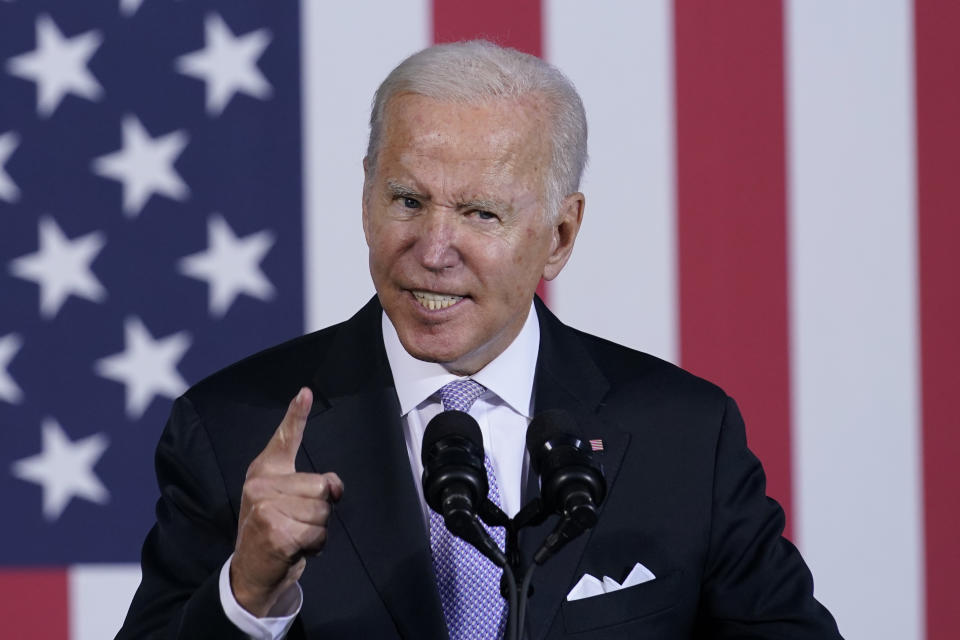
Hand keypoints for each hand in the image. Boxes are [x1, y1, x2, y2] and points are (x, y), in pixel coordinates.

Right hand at [230, 387, 343, 615]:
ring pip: (323, 512)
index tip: (305, 393)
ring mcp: (266, 507)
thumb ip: (312, 486)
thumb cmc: (275, 530)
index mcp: (265, 471)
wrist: (250, 571)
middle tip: (298, 522)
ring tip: (296, 535)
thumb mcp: (286, 501)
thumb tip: (334, 487)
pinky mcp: (275, 531)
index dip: (296, 415)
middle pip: (323, 486)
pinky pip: (318, 534)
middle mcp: (261, 485)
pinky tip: (296, 548)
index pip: (285, 439)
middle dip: (321, 510)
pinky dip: (315, 546)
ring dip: (317, 530)